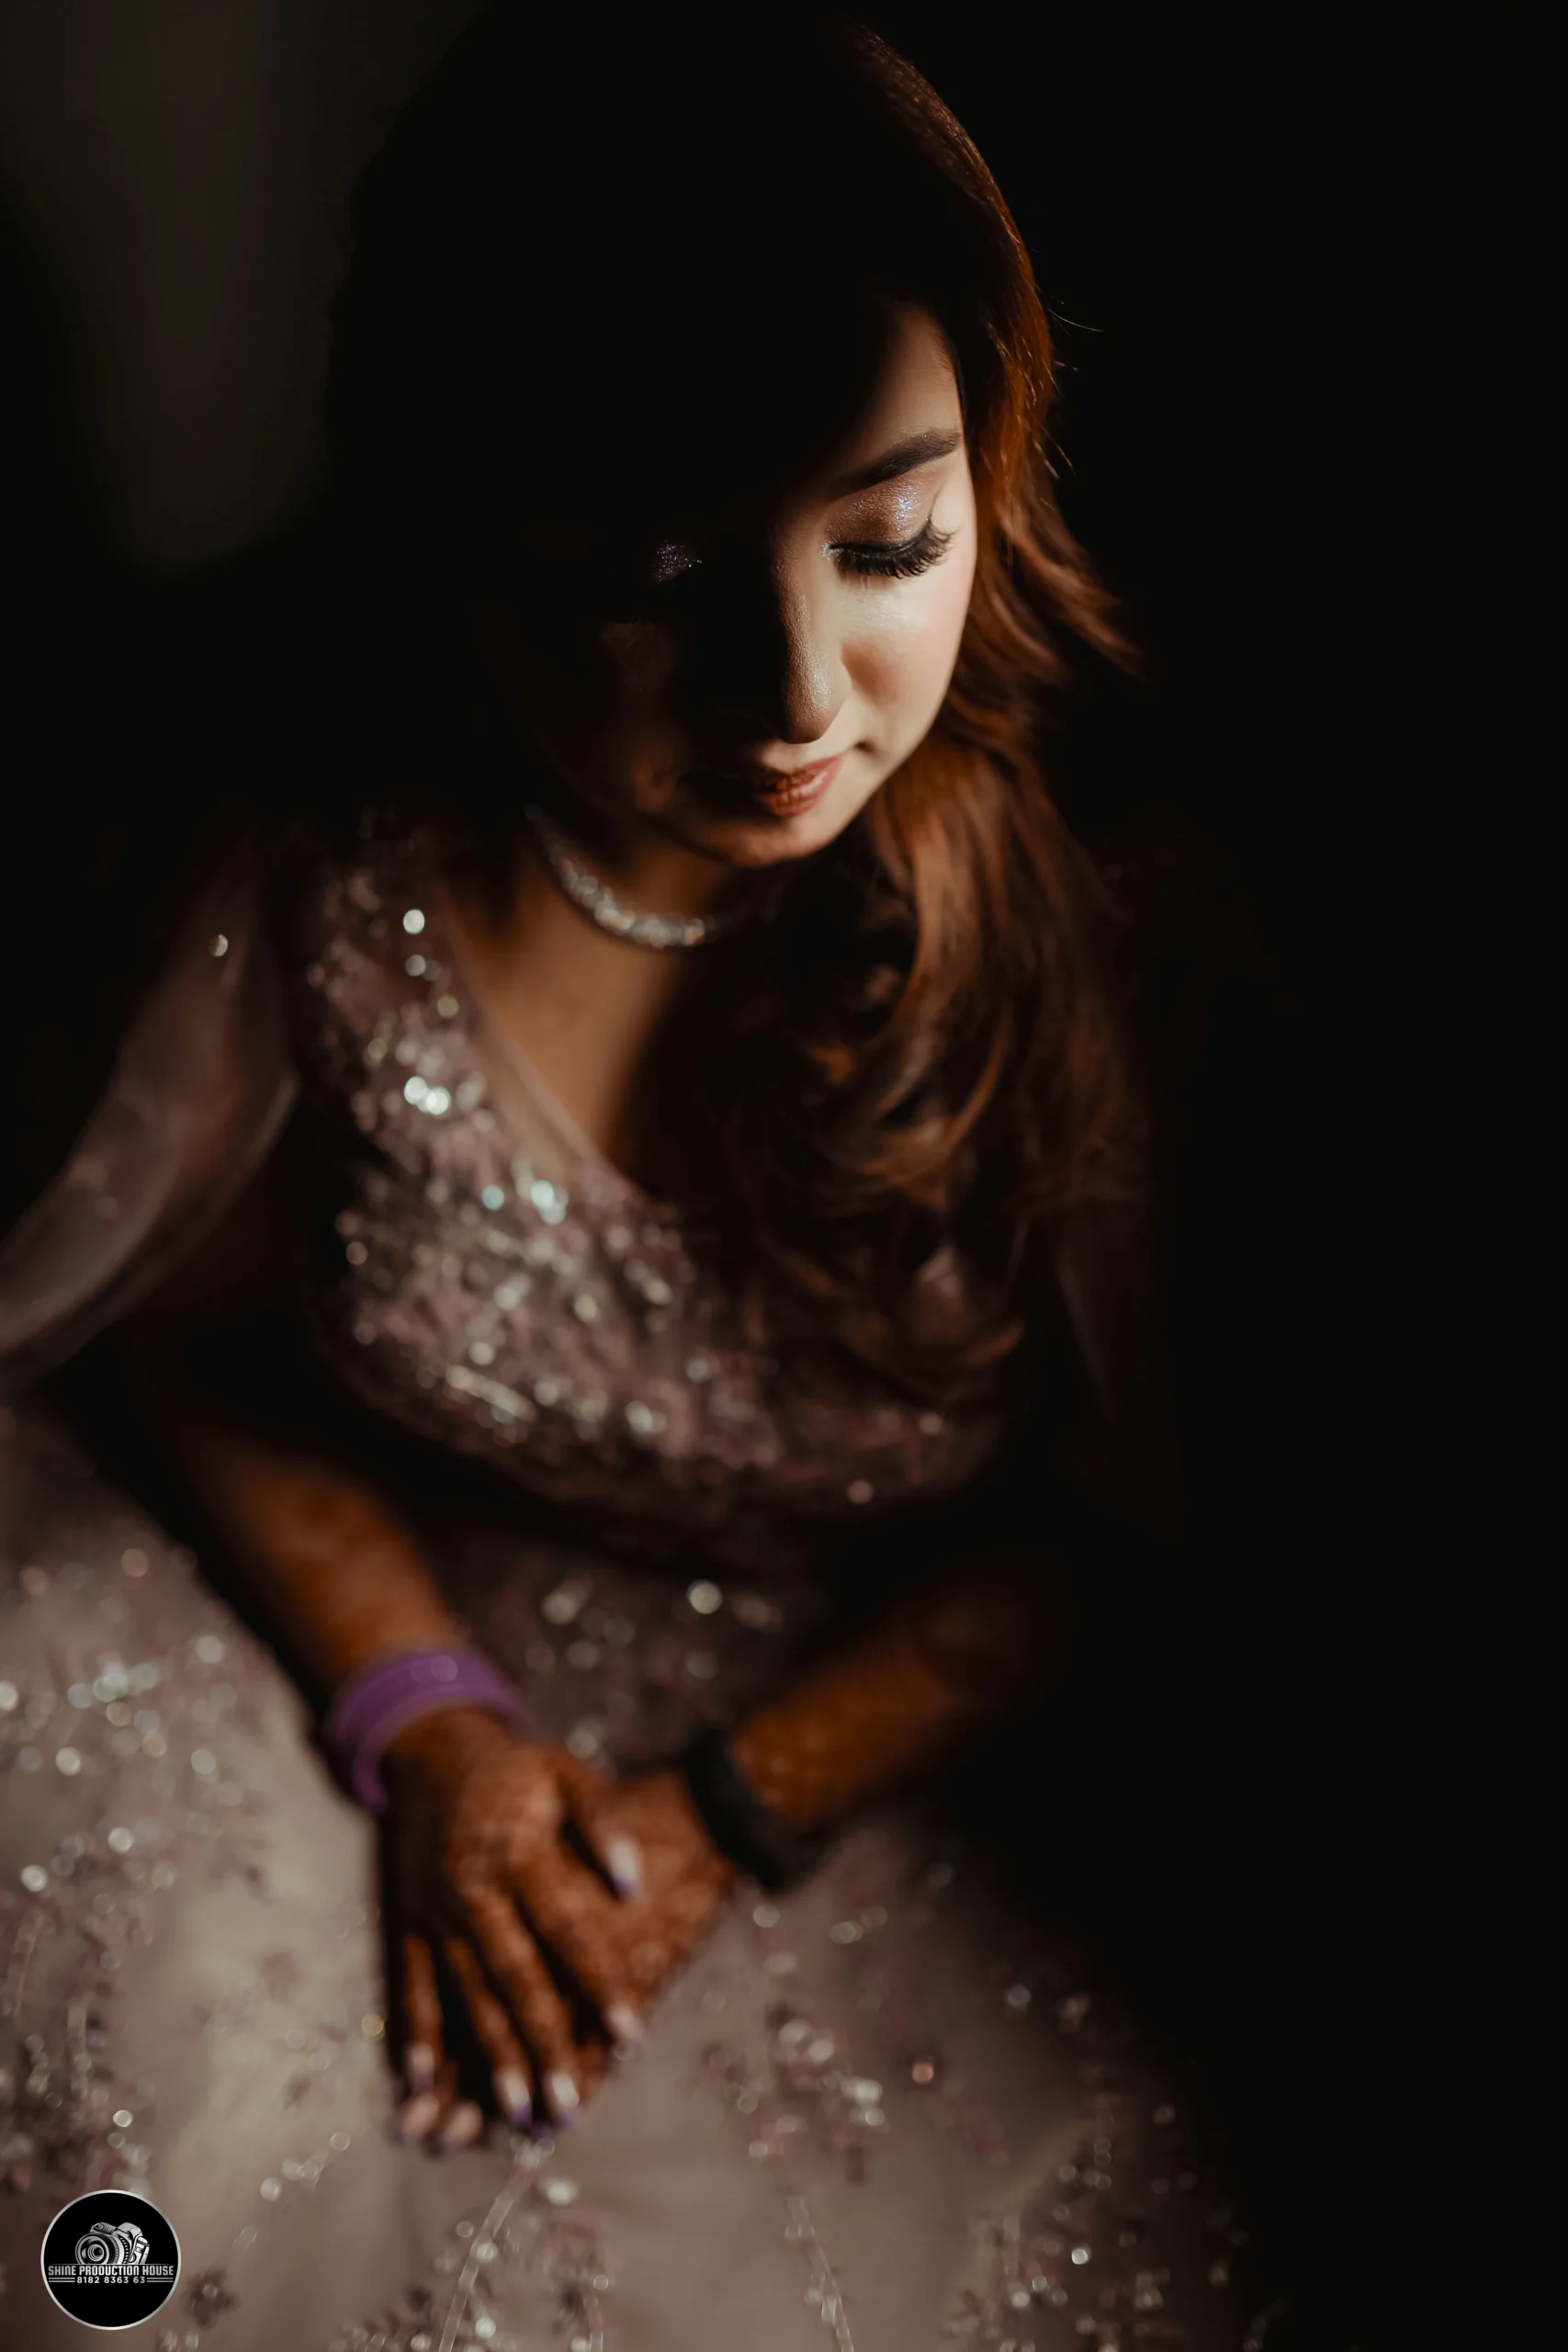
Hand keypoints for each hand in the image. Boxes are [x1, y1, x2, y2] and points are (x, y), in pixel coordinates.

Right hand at [381, 1706, 732, 2148]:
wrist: (433, 1750)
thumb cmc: (517, 1769)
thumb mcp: (568, 1775)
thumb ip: (604, 1824)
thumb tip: (633, 1885)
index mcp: (520, 1853)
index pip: (567, 1930)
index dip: (599, 1983)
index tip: (630, 2036)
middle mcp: (474, 1890)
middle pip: (515, 1978)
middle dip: (543, 2044)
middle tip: (569, 2105)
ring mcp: (435, 1911)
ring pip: (466, 1993)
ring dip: (488, 2056)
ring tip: (516, 2112)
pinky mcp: (406, 1923)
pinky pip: (410, 1986)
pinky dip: (416, 2035)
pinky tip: (422, 2084)